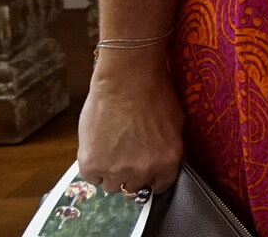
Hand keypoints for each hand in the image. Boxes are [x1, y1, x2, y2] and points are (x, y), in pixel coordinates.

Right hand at [77, 54, 183, 196]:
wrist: (127, 79)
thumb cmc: (155, 94)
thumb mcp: (176, 124)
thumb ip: (168, 149)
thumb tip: (161, 160)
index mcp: (167, 162)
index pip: (159, 185)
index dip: (151, 177)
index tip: (145, 170)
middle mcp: (143, 171)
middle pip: (134, 187)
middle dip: (131, 174)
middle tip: (125, 156)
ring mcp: (115, 170)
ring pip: (111, 185)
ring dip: (110, 172)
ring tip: (111, 150)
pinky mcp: (91, 165)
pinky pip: (92, 177)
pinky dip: (93, 166)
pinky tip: (98, 148)